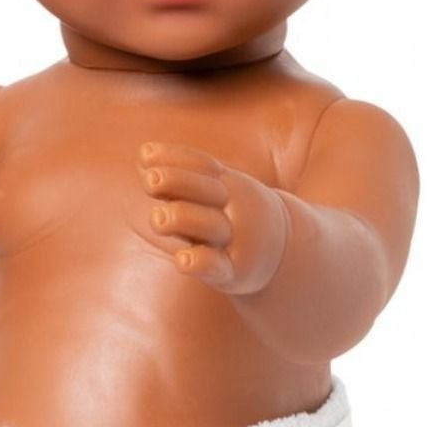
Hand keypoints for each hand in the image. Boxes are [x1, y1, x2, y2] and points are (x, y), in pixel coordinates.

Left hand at [137, 142, 290, 295]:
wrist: (283, 253)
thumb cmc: (231, 218)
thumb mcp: (216, 193)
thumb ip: (180, 178)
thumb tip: (143, 154)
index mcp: (227, 185)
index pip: (202, 165)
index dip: (175, 158)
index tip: (144, 154)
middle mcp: (232, 209)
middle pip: (205, 191)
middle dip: (178, 182)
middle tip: (150, 181)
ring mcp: (233, 240)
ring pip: (208, 226)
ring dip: (182, 218)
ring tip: (158, 217)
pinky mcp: (232, 272)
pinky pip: (215, 266)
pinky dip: (199, 262)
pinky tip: (181, 260)